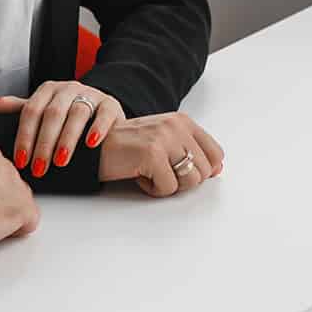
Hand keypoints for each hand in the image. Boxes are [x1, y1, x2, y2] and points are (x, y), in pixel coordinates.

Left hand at [0, 82, 122, 180]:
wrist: (101, 111)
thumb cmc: (68, 114)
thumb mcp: (44, 109)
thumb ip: (22, 108)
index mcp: (48, 90)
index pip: (31, 111)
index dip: (25, 136)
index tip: (21, 160)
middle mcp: (68, 89)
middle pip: (53, 114)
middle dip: (44, 143)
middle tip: (38, 167)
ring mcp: (91, 95)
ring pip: (78, 113)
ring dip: (67, 139)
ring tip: (61, 161)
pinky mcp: (110, 104)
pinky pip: (104, 114)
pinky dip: (97, 129)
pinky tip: (90, 144)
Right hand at [97, 111, 225, 196]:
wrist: (93, 147)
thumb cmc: (128, 148)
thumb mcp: (164, 142)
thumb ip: (190, 151)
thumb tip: (217, 170)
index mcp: (182, 121)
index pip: (216, 154)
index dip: (204, 170)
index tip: (182, 172)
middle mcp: (176, 126)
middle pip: (205, 171)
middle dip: (184, 180)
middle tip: (160, 172)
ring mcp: (164, 138)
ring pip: (190, 181)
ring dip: (169, 185)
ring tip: (150, 172)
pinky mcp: (152, 154)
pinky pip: (168, 188)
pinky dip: (152, 189)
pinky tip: (139, 175)